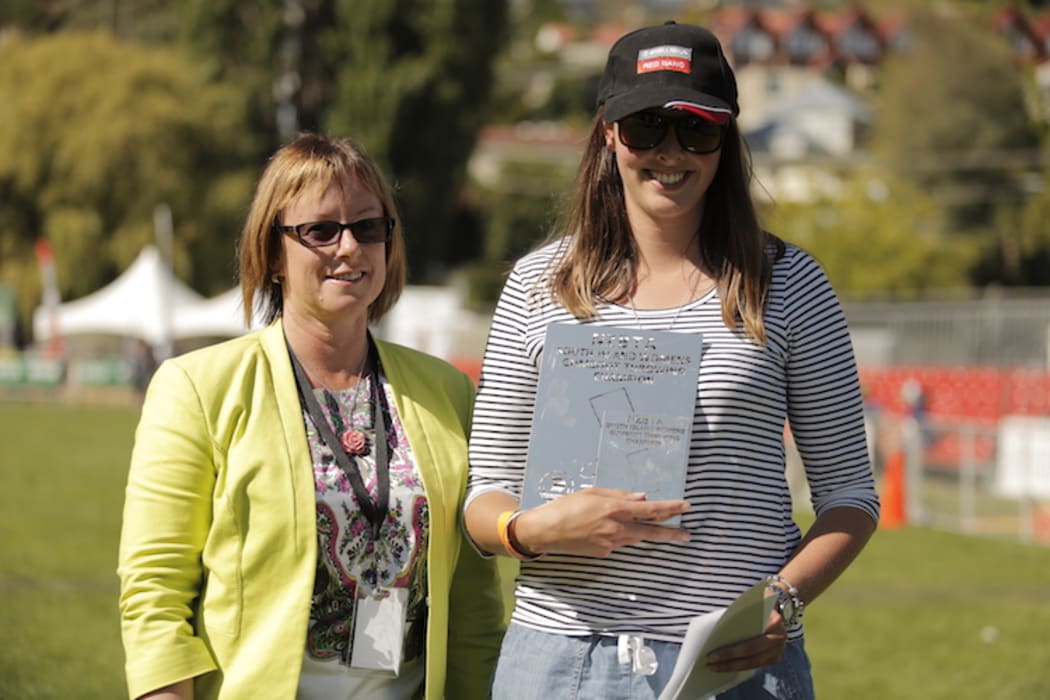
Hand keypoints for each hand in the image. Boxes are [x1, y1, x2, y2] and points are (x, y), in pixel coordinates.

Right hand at [514, 488, 688, 556]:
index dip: (670, 508)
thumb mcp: (593, 493)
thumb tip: (641, 498)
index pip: (650, 509)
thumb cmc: (565, 507)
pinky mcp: (603, 553)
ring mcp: (611, 544)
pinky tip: (607, 529)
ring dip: (647, 533)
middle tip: (687, 534)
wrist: (546, 531)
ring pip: (635, 537)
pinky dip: (620, 534)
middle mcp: (617, 528)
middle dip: (671, 532)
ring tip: (661, 530)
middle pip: (651, 531)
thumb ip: (619, 495)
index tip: (685, 507)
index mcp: (615, 509)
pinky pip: (618, 542)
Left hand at [705, 606, 787, 672]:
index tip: (712, 653)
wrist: (780, 609)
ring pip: (752, 663)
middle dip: (728, 659)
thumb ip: (740, 612)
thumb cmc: (760, 604)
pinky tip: (726, 667)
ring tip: (713, 667)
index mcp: (774, 622)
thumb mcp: (753, 602)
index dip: (731, 650)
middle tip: (710, 661)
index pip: (750, 641)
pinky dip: (740, 666)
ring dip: (732, 666)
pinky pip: (755, 665)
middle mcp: (779, 638)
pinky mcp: (774, 658)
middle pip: (750, 654)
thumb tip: (716, 627)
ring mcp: (778, 650)